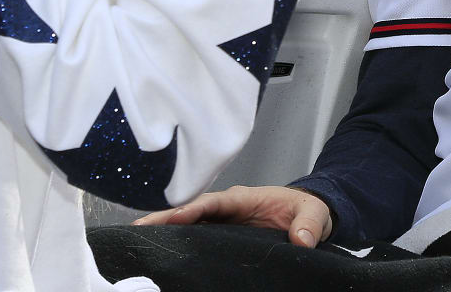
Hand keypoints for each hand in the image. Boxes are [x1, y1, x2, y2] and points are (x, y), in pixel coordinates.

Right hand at [135, 184, 330, 247]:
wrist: (307, 216)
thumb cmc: (307, 209)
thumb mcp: (314, 214)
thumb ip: (309, 225)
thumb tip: (301, 240)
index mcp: (244, 198)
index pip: (215, 202)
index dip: (193, 209)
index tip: (174, 218)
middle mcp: (226, 209)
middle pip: (191, 211)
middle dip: (164, 218)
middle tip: (136, 229)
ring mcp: (221, 222)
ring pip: (187, 225)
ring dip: (164, 230)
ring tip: (135, 241)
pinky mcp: (220, 236)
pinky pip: (194, 237)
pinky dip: (176, 242)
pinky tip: (158, 252)